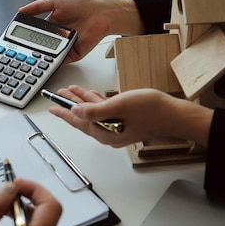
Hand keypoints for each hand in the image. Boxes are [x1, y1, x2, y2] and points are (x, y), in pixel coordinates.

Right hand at [18, 0, 143, 62]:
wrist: (102, 13)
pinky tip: (45, 63)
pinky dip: (54, 63)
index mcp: (51, 23)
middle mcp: (57, 36)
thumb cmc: (83, 3)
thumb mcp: (56, 0)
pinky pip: (61, 61)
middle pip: (40, 46)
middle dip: (31, 49)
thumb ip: (37, 6)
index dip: (26, 36)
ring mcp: (64, 46)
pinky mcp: (73, 54)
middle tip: (21, 52)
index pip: (34, 33)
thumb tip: (20, 10)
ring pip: (49, 55)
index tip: (15, 40)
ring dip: (41, 57)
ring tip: (31, 58)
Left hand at [47, 85, 212, 147]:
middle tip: (58, 96)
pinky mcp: (124, 123)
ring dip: (82, 101)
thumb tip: (75, 111)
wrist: (173, 114)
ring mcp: (116, 129)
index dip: (63, 112)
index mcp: (104, 133)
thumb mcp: (118, 106)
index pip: (77, 121)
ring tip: (70, 91)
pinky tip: (91, 95)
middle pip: (83, 118)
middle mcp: (108, 134)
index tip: (51, 106)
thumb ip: (94, 110)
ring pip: (93, 113)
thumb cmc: (150, 110)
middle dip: (70, 105)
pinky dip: (96, 102)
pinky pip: (104, 112)